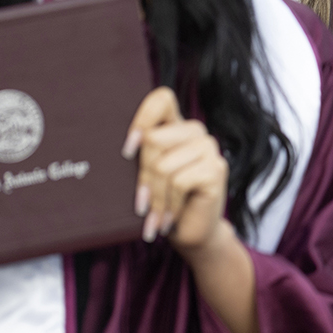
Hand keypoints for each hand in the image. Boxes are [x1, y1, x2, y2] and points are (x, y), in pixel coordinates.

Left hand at [123, 87, 229, 254]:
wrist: (192, 234)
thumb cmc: (162, 204)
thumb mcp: (146, 176)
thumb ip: (139, 155)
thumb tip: (115, 149)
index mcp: (175, 127)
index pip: (162, 98)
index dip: (142, 118)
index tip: (127, 151)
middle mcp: (194, 132)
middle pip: (153, 139)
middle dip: (143, 177)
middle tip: (141, 203)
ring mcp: (209, 148)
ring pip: (163, 164)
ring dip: (155, 198)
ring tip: (153, 217)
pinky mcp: (216, 168)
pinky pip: (179, 181)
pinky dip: (169, 205)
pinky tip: (168, 219)